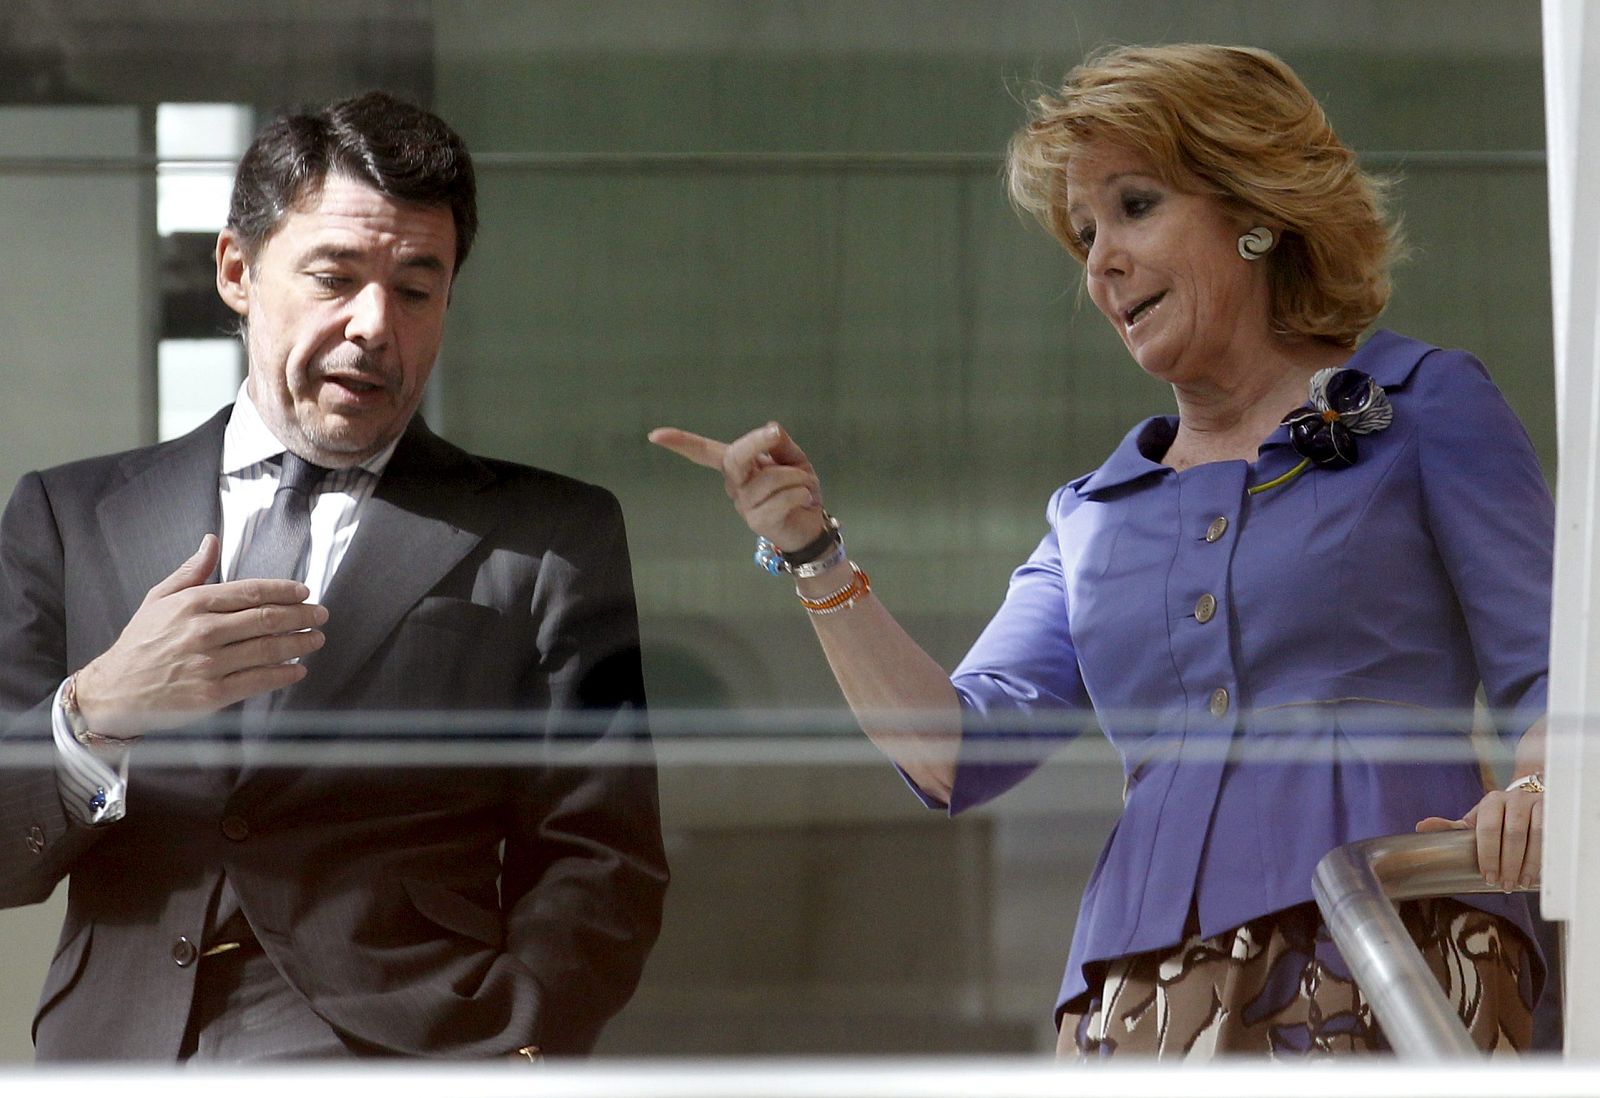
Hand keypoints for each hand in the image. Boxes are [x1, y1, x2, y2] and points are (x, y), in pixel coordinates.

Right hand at [72, 535, 328, 737]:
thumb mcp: (159, 598)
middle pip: (267, 618)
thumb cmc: (140, 643)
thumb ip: (191, 571)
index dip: (284, 591)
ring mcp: (209, 664)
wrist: (114, 690)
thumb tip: (212, 540)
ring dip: (300, 642)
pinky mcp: (212, 694)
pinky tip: (297, 668)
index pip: (251, 592)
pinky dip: (283, 674)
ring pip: (267, 648)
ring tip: (317, 638)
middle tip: (321, 614)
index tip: (305, 593)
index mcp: (192, 604)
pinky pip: (258, 681)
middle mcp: (203, 631)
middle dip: (302, 615)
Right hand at [649, 422, 827, 551]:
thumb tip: (770, 428)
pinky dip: (800, 494)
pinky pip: (780, 499)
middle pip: (734, 458)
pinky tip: (804, 499)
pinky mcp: (757, 522)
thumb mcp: (793, 458)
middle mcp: (734, 484)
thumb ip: (780, 442)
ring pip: (769, 479)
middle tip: (775, 434)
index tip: (654, 436)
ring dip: (795, 477)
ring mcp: (743, 505)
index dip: (681, 442)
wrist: (811, 525)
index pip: (705, 452)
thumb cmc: (797, 488)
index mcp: (738, 465)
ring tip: (804, 485)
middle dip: (756, 442)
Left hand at [1417, 788, 1542, 891]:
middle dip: (1508, 863)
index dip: (1488, 855)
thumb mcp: (1476, 822)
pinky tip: (1538, 872)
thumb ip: (1452, 828)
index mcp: (1491, 802)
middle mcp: (1513, 799)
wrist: (1526, 801)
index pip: (1487, 829)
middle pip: (1513, 834)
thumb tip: (1421, 827)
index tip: (1488, 877)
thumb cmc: (1498, 818)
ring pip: (1535, 835)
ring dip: (1528, 863)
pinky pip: (1552, 835)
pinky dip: (1545, 856)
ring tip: (1520, 883)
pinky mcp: (1553, 811)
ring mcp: (1536, 804)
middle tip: (1504, 884)